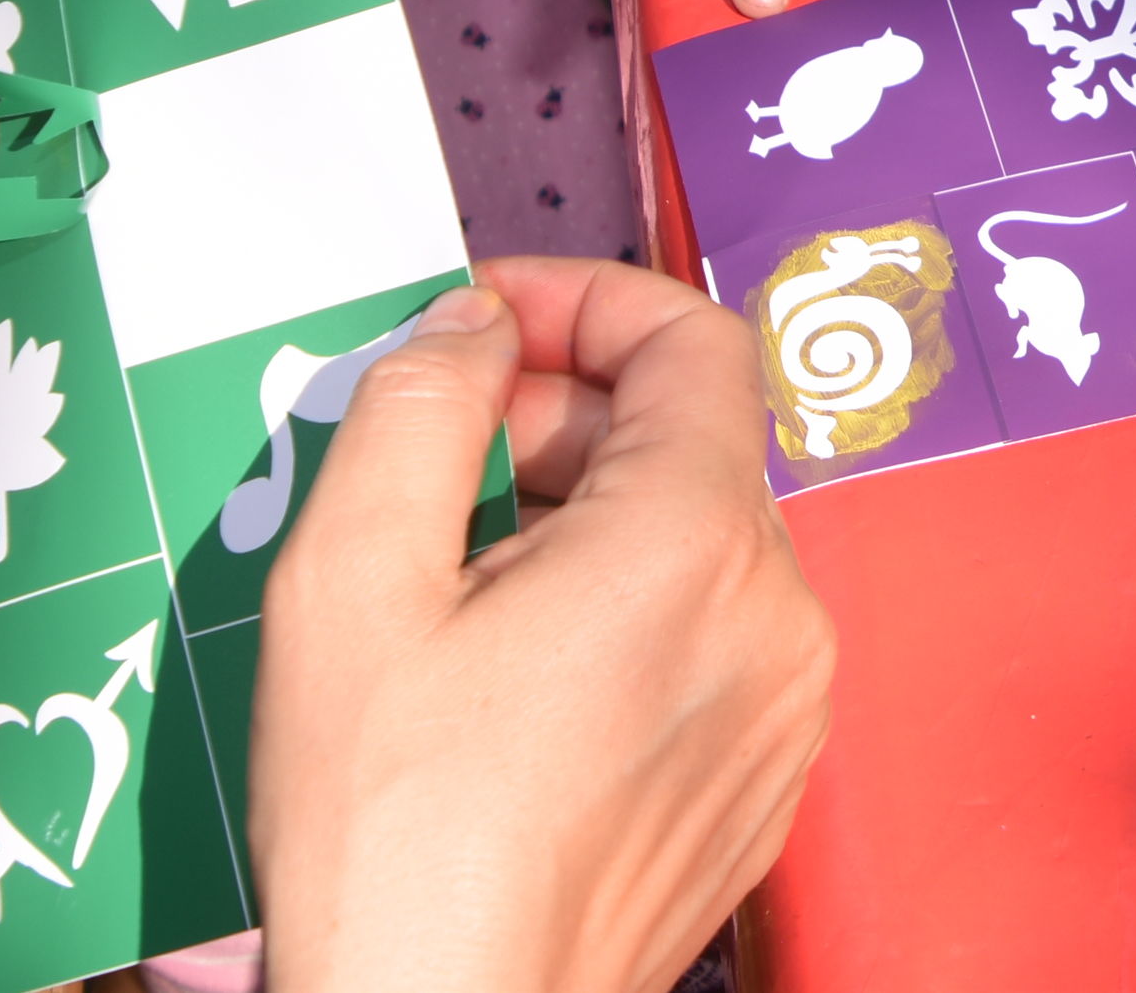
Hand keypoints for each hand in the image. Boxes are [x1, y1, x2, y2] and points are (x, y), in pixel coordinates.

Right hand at [252, 258, 833, 992]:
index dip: (580, 301)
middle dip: (551, 425)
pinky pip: (706, 641)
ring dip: (576, 525)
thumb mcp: (350, 584)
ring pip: (693, 544)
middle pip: (684, 443)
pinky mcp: (763, 780)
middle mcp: (778, 613)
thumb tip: (472, 323)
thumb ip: (418, 409)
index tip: (478, 321)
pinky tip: (504, 675)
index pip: (690, 339)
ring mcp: (785, 707)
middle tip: (418, 472)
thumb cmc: (390, 835)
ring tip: (447, 588)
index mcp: (697, 543)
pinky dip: (618, 616)